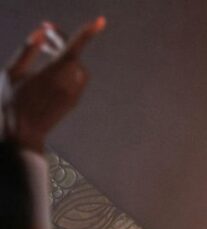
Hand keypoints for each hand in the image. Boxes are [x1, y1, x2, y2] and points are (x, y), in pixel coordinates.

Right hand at [3, 18, 104, 151]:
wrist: (22, 135)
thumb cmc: (11, 102)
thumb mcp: (13, 71)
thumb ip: (28, 50)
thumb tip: (41, 32)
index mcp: (53, 75)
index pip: (74, 48)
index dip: (88, 33)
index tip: (101, 21)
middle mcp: (68, 85)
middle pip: (73, 54)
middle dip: (61, 39)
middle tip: (46, 29)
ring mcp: (73, 95)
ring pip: (76, 66)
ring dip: (64, 53)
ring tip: (45, 46)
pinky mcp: (73, 101)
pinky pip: (75, 78)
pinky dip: (67, 66)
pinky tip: (50, 64)